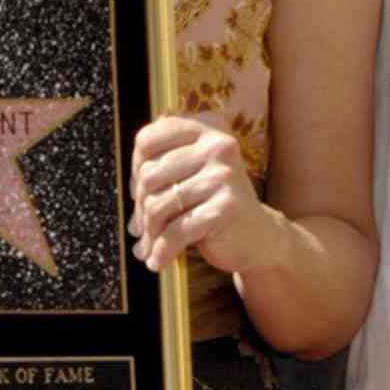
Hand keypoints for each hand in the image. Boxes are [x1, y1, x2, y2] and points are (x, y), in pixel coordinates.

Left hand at [128, 116, 285, 276]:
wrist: (259, 235)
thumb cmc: (217, 202)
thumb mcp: (193, 173)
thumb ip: (163, 167)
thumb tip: (130, 194)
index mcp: (206, 128)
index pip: (148, 139)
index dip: (135, 169)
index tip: (138, 192)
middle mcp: (217, 145)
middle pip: (149, 175)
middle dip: (139, 208)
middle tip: (139, 228)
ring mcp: (223, 175)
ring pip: (158, 205)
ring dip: (148, 234)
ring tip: (147, 247)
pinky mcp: (225, 207)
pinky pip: (177, 231)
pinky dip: (161, 251)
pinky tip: (157, 261)